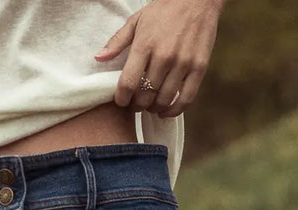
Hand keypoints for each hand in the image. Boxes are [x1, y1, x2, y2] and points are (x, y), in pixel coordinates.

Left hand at [94, 0, 222, 117]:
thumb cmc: (163, 10)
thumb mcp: (137, 21)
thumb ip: (117, 41)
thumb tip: (99, 58)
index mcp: (145, 44)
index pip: (128, 83)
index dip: (121, 99)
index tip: (121, 102)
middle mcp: (164, 56)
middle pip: (145, 96)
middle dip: (137, 106)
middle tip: (135, 105)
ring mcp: (183, 63)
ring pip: (164, 100)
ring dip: (154, 109)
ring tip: (150, 106)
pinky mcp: (199, 68)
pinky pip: (186, 99)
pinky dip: (174, 110)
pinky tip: (165, 111)